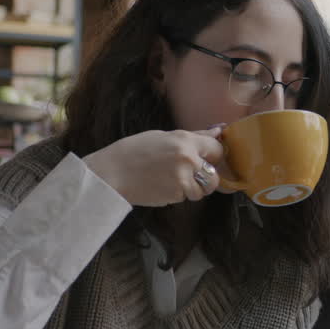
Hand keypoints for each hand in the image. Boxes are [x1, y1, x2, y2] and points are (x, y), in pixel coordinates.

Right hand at [83, 127, 226, 206]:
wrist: (111, 173)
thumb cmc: (133, 151)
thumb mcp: (163, 136)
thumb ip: (193, 136)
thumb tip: (218, 131)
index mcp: (185, 141)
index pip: (217, 149)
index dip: (213, 155)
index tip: (207, 158)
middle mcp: (188, 160)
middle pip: (214, 176)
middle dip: (206, 178)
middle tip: (190, 174)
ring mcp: (183, 180)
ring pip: (201, 191)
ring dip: (192, 189)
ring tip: (171, 180)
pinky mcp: (175, 195)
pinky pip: (185, 197)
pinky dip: (177, 194)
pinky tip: (161, 185)